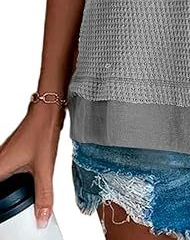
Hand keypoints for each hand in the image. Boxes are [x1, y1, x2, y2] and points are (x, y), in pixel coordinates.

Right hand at [0, 101, 64, 228]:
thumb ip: (44, 195)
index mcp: (0, 166)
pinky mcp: (13, 150)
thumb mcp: (45, 168)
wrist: (48, 109)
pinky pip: (5, 168)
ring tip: (13, 198)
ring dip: (6, 188)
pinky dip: (9, 178)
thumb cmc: (43, 130)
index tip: (4, 210)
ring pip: (1, 176)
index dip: (1, 201)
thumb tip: (43, 217)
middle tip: (9, 206)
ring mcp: (4, 154)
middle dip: (3, 197)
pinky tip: (20, 182)